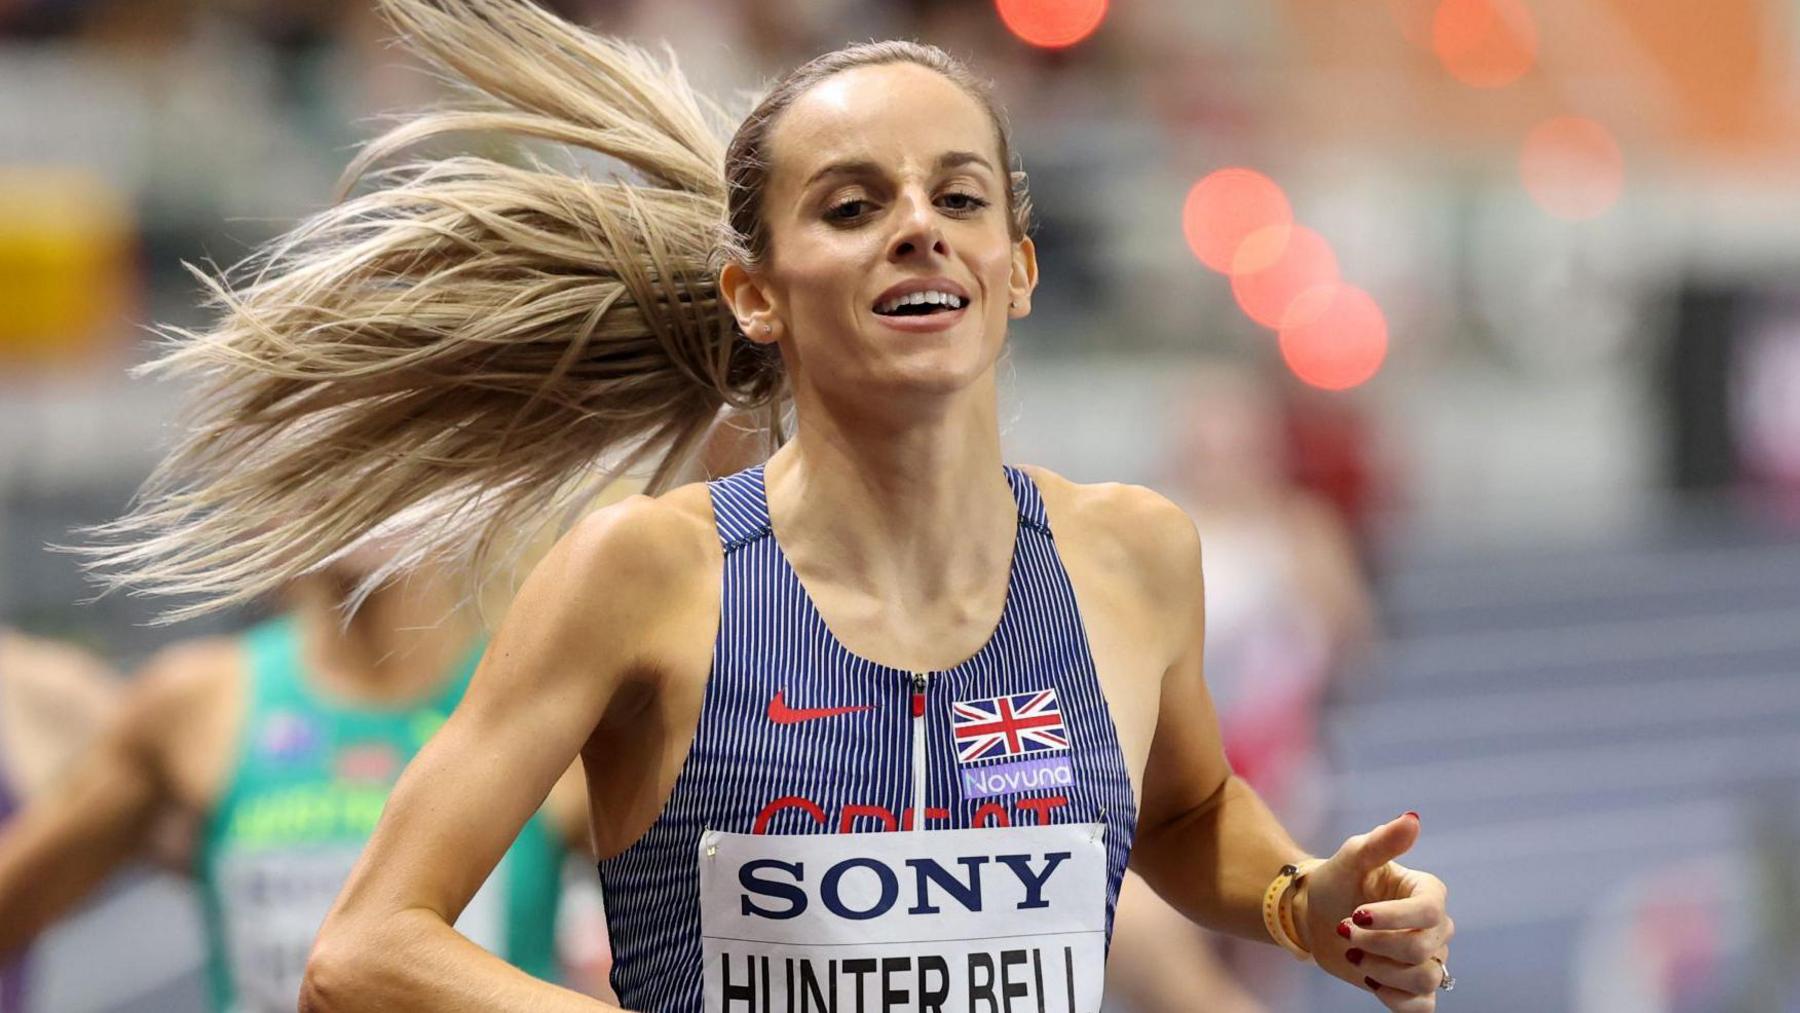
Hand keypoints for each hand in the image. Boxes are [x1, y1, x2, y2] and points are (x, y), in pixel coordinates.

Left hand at [1298, 812, 1453, 1010]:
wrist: (1316, 914)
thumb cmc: (1337, 880)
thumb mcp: (1353, 857)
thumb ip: (1383, 842)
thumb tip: (1412, 819)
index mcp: (1428, 892)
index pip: (1429, 911)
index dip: (1393, 918)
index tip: (1356, 915)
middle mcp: (1436, 927)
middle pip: (1423, 949)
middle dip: (1377, 944)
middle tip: (1344, 932)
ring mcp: (1427, 958)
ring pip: (1425, 979)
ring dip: (1382, 972)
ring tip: (1354, 956)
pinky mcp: (1413, 987)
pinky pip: (1423, 1006)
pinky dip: (1397, 1000)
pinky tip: (1371, 982)